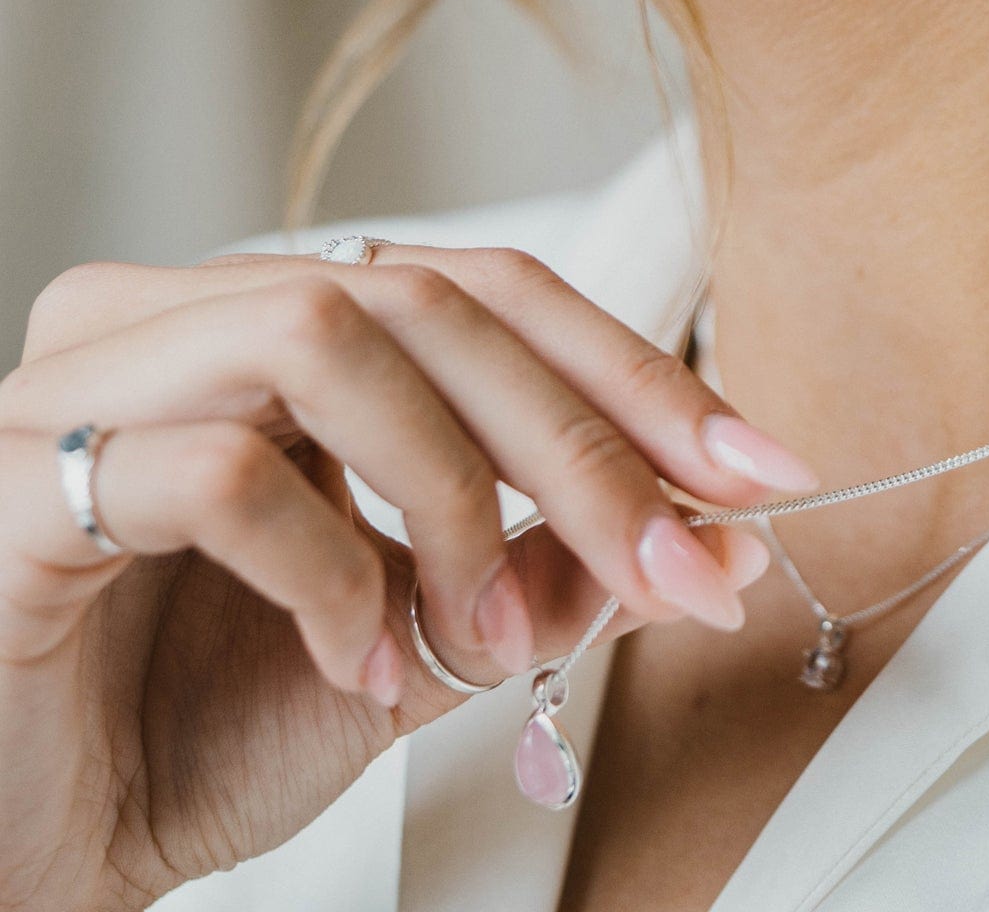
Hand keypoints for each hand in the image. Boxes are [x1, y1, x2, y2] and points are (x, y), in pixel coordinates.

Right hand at [0, 241, 808, 910]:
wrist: (21, 856)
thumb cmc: (175, 736)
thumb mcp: (409, 648)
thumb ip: (534, 575)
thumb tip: (700, 532)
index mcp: (271, 328)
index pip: (486, 291)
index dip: (632, 372)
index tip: (757, 470)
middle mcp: (182, 316)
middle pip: (432, 300)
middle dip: (585, 440)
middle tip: (679, 567)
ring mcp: (91, 378)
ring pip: (331, 338)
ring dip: (454, 497)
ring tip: (483, 641)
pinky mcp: (18, 473)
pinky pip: (216, 467)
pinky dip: (330, 567)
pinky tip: (354, 662)